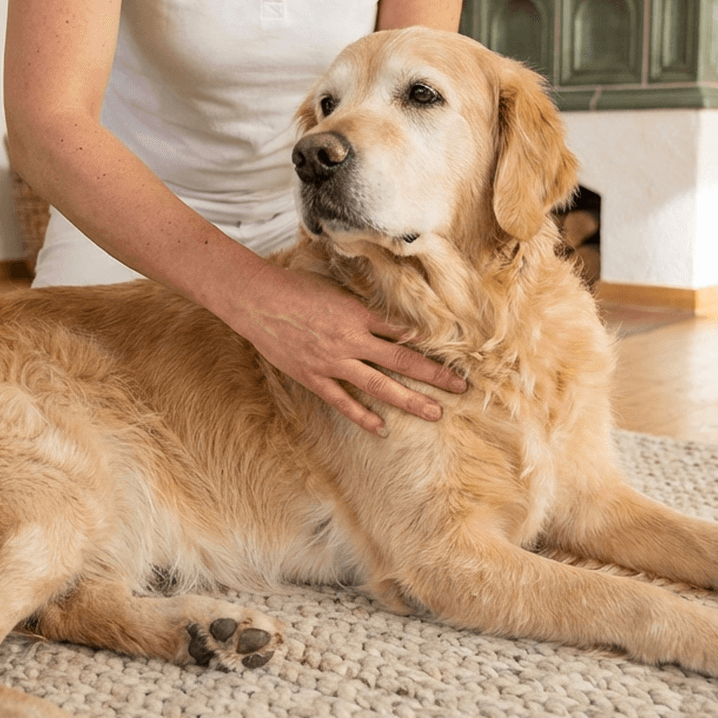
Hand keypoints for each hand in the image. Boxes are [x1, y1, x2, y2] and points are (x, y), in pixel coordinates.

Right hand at [223, 262, 466, 435]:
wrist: (258, 300)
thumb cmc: (296, 289)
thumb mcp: (337, 291)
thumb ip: (364, 311)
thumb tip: (394, 327)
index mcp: (359, 315)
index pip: (404, 334)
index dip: (430, 346)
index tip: (453, 356)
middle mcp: (351, 340)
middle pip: (402, 361)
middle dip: (433, 376)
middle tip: (460, 388)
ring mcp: (333, 361)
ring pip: (379, 385)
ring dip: (409, 400)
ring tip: (434, 413)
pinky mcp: (313, 377)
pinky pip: (343, 401)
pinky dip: (363, 416)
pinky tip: (382, 428)